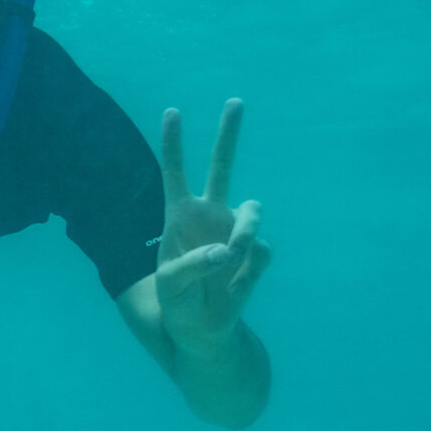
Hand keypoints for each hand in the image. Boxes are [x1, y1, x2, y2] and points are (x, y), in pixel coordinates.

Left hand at [154, 99, 271, 356]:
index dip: (173, 145)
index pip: (175, 173)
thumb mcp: (170, 286)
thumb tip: (226, 251)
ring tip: (229, 260)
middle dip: (228, 134)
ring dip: (244, 232)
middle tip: (235, 100)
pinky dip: (247, 272)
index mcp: (179, 217)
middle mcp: (209, 215)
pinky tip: (233, 287)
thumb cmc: (177, 302)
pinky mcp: (256, 254)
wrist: (203, 330)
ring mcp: (235, 231)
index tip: (173, 112)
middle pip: (221, 166)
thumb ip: (192, 265)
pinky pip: (260, 252)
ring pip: (253, 210)